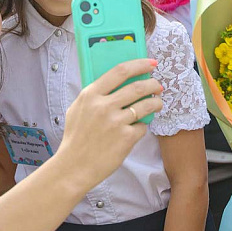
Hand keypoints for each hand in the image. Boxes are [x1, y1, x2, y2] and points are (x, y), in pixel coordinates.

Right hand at [58, 58, 162, 188]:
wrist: (74, 166)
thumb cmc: (75, 138)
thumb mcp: (77, 109)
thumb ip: (94, 95)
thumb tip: (115, 82)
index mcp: (90, 95)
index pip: (119, 71)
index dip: (138, 64)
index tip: (150, 63)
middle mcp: (103, 106)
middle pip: (137, 87)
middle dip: (153, 84)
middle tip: (158, 85)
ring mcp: (116, 122)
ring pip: (146, 105)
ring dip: (156, 103)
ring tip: (157, 103)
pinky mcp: (125, 138)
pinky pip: (142, 126)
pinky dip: (142, 126)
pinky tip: (137, 128)